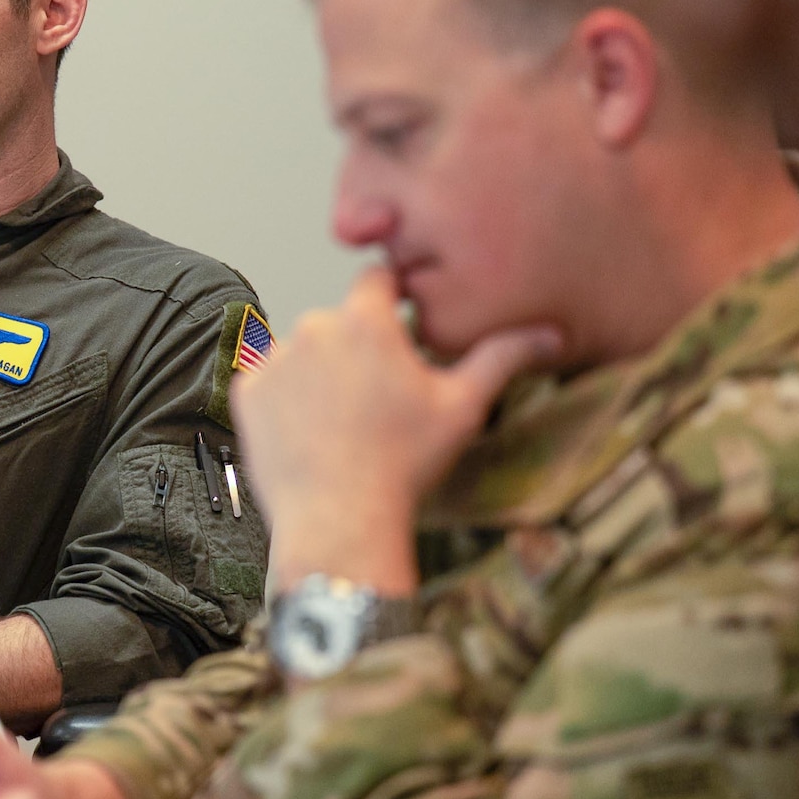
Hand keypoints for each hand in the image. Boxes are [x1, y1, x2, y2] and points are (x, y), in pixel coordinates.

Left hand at [232, 268, 559, 593]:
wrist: (339, 519)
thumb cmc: (406, 463)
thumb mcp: (463, 406)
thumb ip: (502, 356)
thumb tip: (552, 331)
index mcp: (365, 320)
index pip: (377, 279)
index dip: (392, 296)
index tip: (401, 318)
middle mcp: (313, 327)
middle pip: (340, 322)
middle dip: (357, 347)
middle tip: (378, 396)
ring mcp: (274, 359)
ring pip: (303, 353)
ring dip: (318, 373)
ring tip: (342, 422)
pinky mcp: (245, 392)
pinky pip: (268, 383)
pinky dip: (285, 400)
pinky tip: (310, 433)